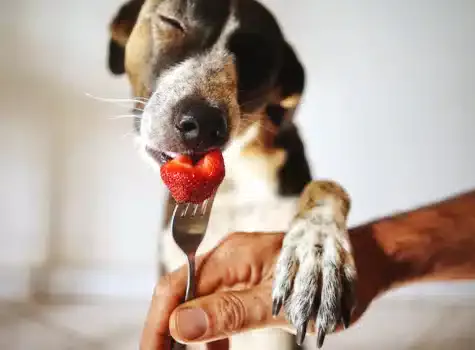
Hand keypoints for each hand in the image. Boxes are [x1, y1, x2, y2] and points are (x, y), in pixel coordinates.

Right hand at [140, 231, 386, 349]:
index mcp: (230, 255)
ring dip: (188, 336)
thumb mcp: (279, 303)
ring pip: (197, 303)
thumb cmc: (326, 279)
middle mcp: (227, 257)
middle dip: (168, 333)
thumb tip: (179, 323)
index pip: (175, 287)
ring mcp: (237, 268)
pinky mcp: (248, 280)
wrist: (360, 264)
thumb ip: (231, 312)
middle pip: (181, 295)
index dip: (156, 325)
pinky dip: (212, 334)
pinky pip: (219, 306)